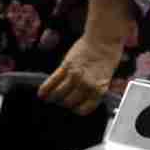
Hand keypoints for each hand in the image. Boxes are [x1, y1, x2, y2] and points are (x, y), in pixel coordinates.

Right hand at [39, 0, 132, 115]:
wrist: (103, 39)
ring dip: (54, 98)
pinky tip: (41, 94)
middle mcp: (87, 84)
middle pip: (69, 102)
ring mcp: (75, 75)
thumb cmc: (107, 56)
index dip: (78, 110)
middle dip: (65, 103)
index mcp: (99, 89)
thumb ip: (95, 88)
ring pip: (59, 94)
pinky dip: (45, 89)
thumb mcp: (106, 76)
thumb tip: (83, 97)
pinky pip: (52, 81)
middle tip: (62, 101)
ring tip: (52, 98)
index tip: (74, 108)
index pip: (84, 108)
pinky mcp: (65, 66)